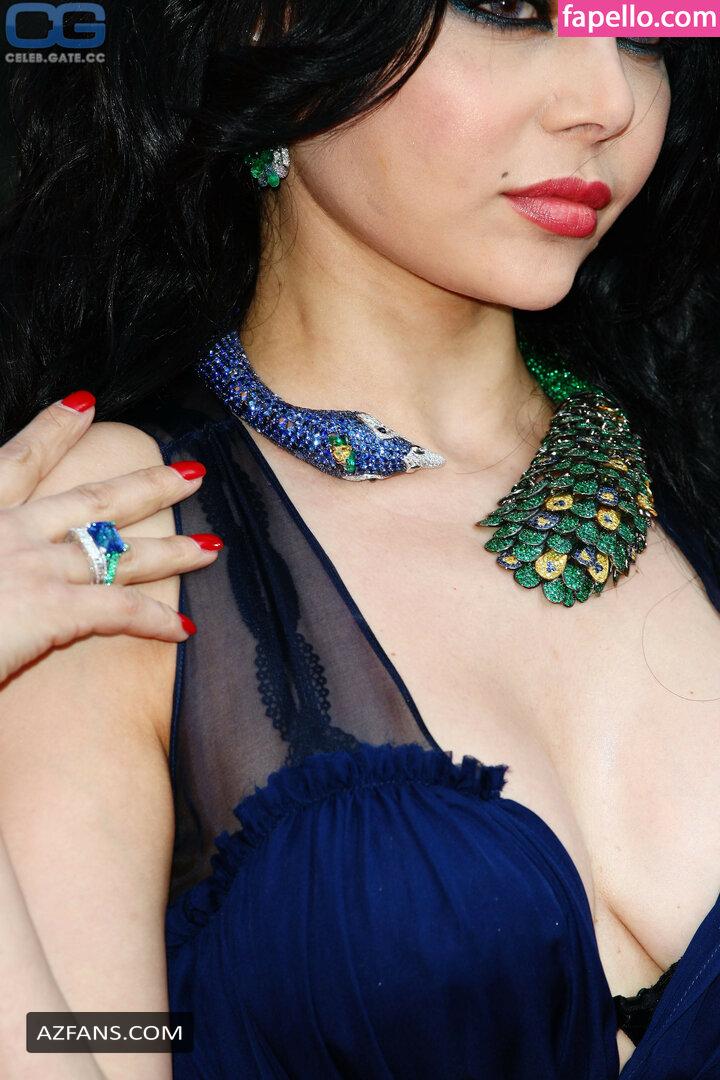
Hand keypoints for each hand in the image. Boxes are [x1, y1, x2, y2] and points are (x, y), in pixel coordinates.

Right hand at [0, 391, 221, 685]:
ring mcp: (33, 568)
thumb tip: (5, 534)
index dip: (53, 428)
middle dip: (149, 483)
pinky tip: (184, 629)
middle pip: (95, 498)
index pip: (18, 458)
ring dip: (174, 549)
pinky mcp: (49, 609)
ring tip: (215, 547)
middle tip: (193, 471)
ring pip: (121, 552)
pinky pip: (118, 611)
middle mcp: (9, 530)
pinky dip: (153, 620)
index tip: (86, 401)